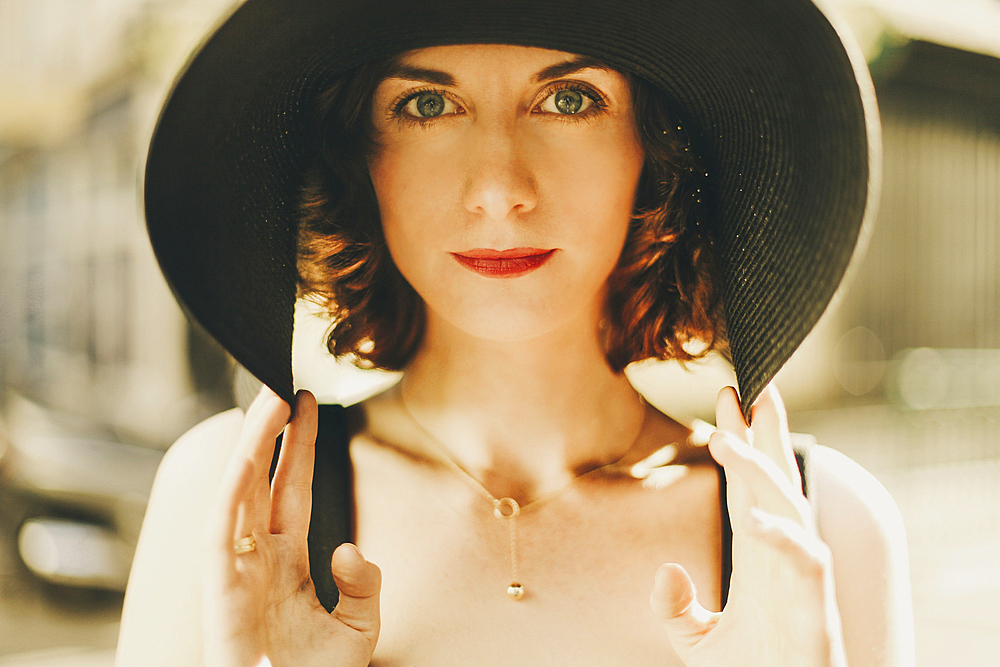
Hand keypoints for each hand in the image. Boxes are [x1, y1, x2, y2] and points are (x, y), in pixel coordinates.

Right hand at [203, 387, 381, 666]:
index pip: (293, 489)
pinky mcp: (219, 593)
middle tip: (281, 383)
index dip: (300, 447)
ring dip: (252, 447)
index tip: (310, 404)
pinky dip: (232, 493)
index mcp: (286, 562)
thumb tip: (349, 546)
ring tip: (269, 401)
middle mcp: (256, 559)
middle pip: (261, 480)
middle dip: (270, 432)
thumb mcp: (359, 628)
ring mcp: (235, 572)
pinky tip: (248, 457)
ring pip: (238, 494)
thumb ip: (365, 584)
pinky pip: (221, 534)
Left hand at [650, 385, 845, 666]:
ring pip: (788, 507)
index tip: (727, 401)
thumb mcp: (696, 639)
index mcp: (757, 557)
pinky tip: (753, 516)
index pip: (747, 487)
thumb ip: (674, 606)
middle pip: (775, 481)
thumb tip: (665, 570)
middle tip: (747, 385)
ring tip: (729, 437)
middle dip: (764, 433)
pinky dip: (780, 535)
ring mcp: (801, 577)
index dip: (740, 444)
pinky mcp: (815, 605)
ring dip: (760, 470)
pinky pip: (802, 560)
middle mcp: (782, 556)